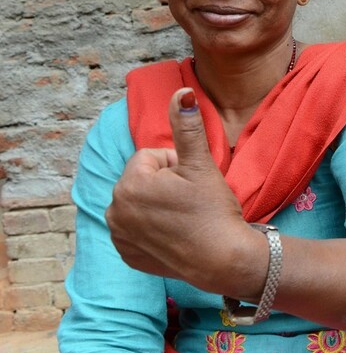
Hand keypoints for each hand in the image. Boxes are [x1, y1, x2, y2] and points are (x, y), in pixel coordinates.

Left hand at [107, 89, 258, 293]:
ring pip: (139, 204)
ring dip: (157, 205)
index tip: (194, 183)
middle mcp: (115, 210)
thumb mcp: (201, 164)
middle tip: (191, 200)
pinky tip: (174, 235)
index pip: (151, 158)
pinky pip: (136, 230)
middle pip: (142, 181)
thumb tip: (182, 92)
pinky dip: (152, 230)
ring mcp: (119, 236)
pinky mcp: (127, 256)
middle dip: (165, 185)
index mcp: (129, 185)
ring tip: (184, 217)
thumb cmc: (213, 210)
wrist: (223, 260)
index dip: (177, 166)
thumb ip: (187, 126)